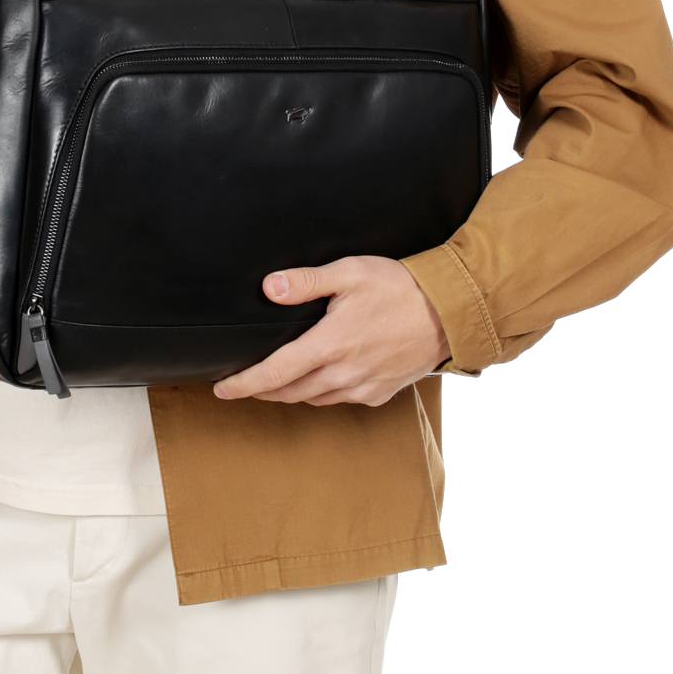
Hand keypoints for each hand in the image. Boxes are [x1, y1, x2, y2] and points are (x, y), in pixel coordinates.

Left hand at [214, 255, 450, 406]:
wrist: (451, 312)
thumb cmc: (401, 288)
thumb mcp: (349, 273)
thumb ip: (306, 281)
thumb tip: (270, 287)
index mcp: (329, 346)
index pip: (273, 373)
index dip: (243, 383)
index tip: (222, 389)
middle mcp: (343, 374)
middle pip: (288, 393)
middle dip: (262, 390)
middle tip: (244, 384)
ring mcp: (363, 387)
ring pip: (314, 399)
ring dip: (291, 394)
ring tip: (277, 382)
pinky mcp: (381, 393)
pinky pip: (342, 400)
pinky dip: (324, 394)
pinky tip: (322, 381)